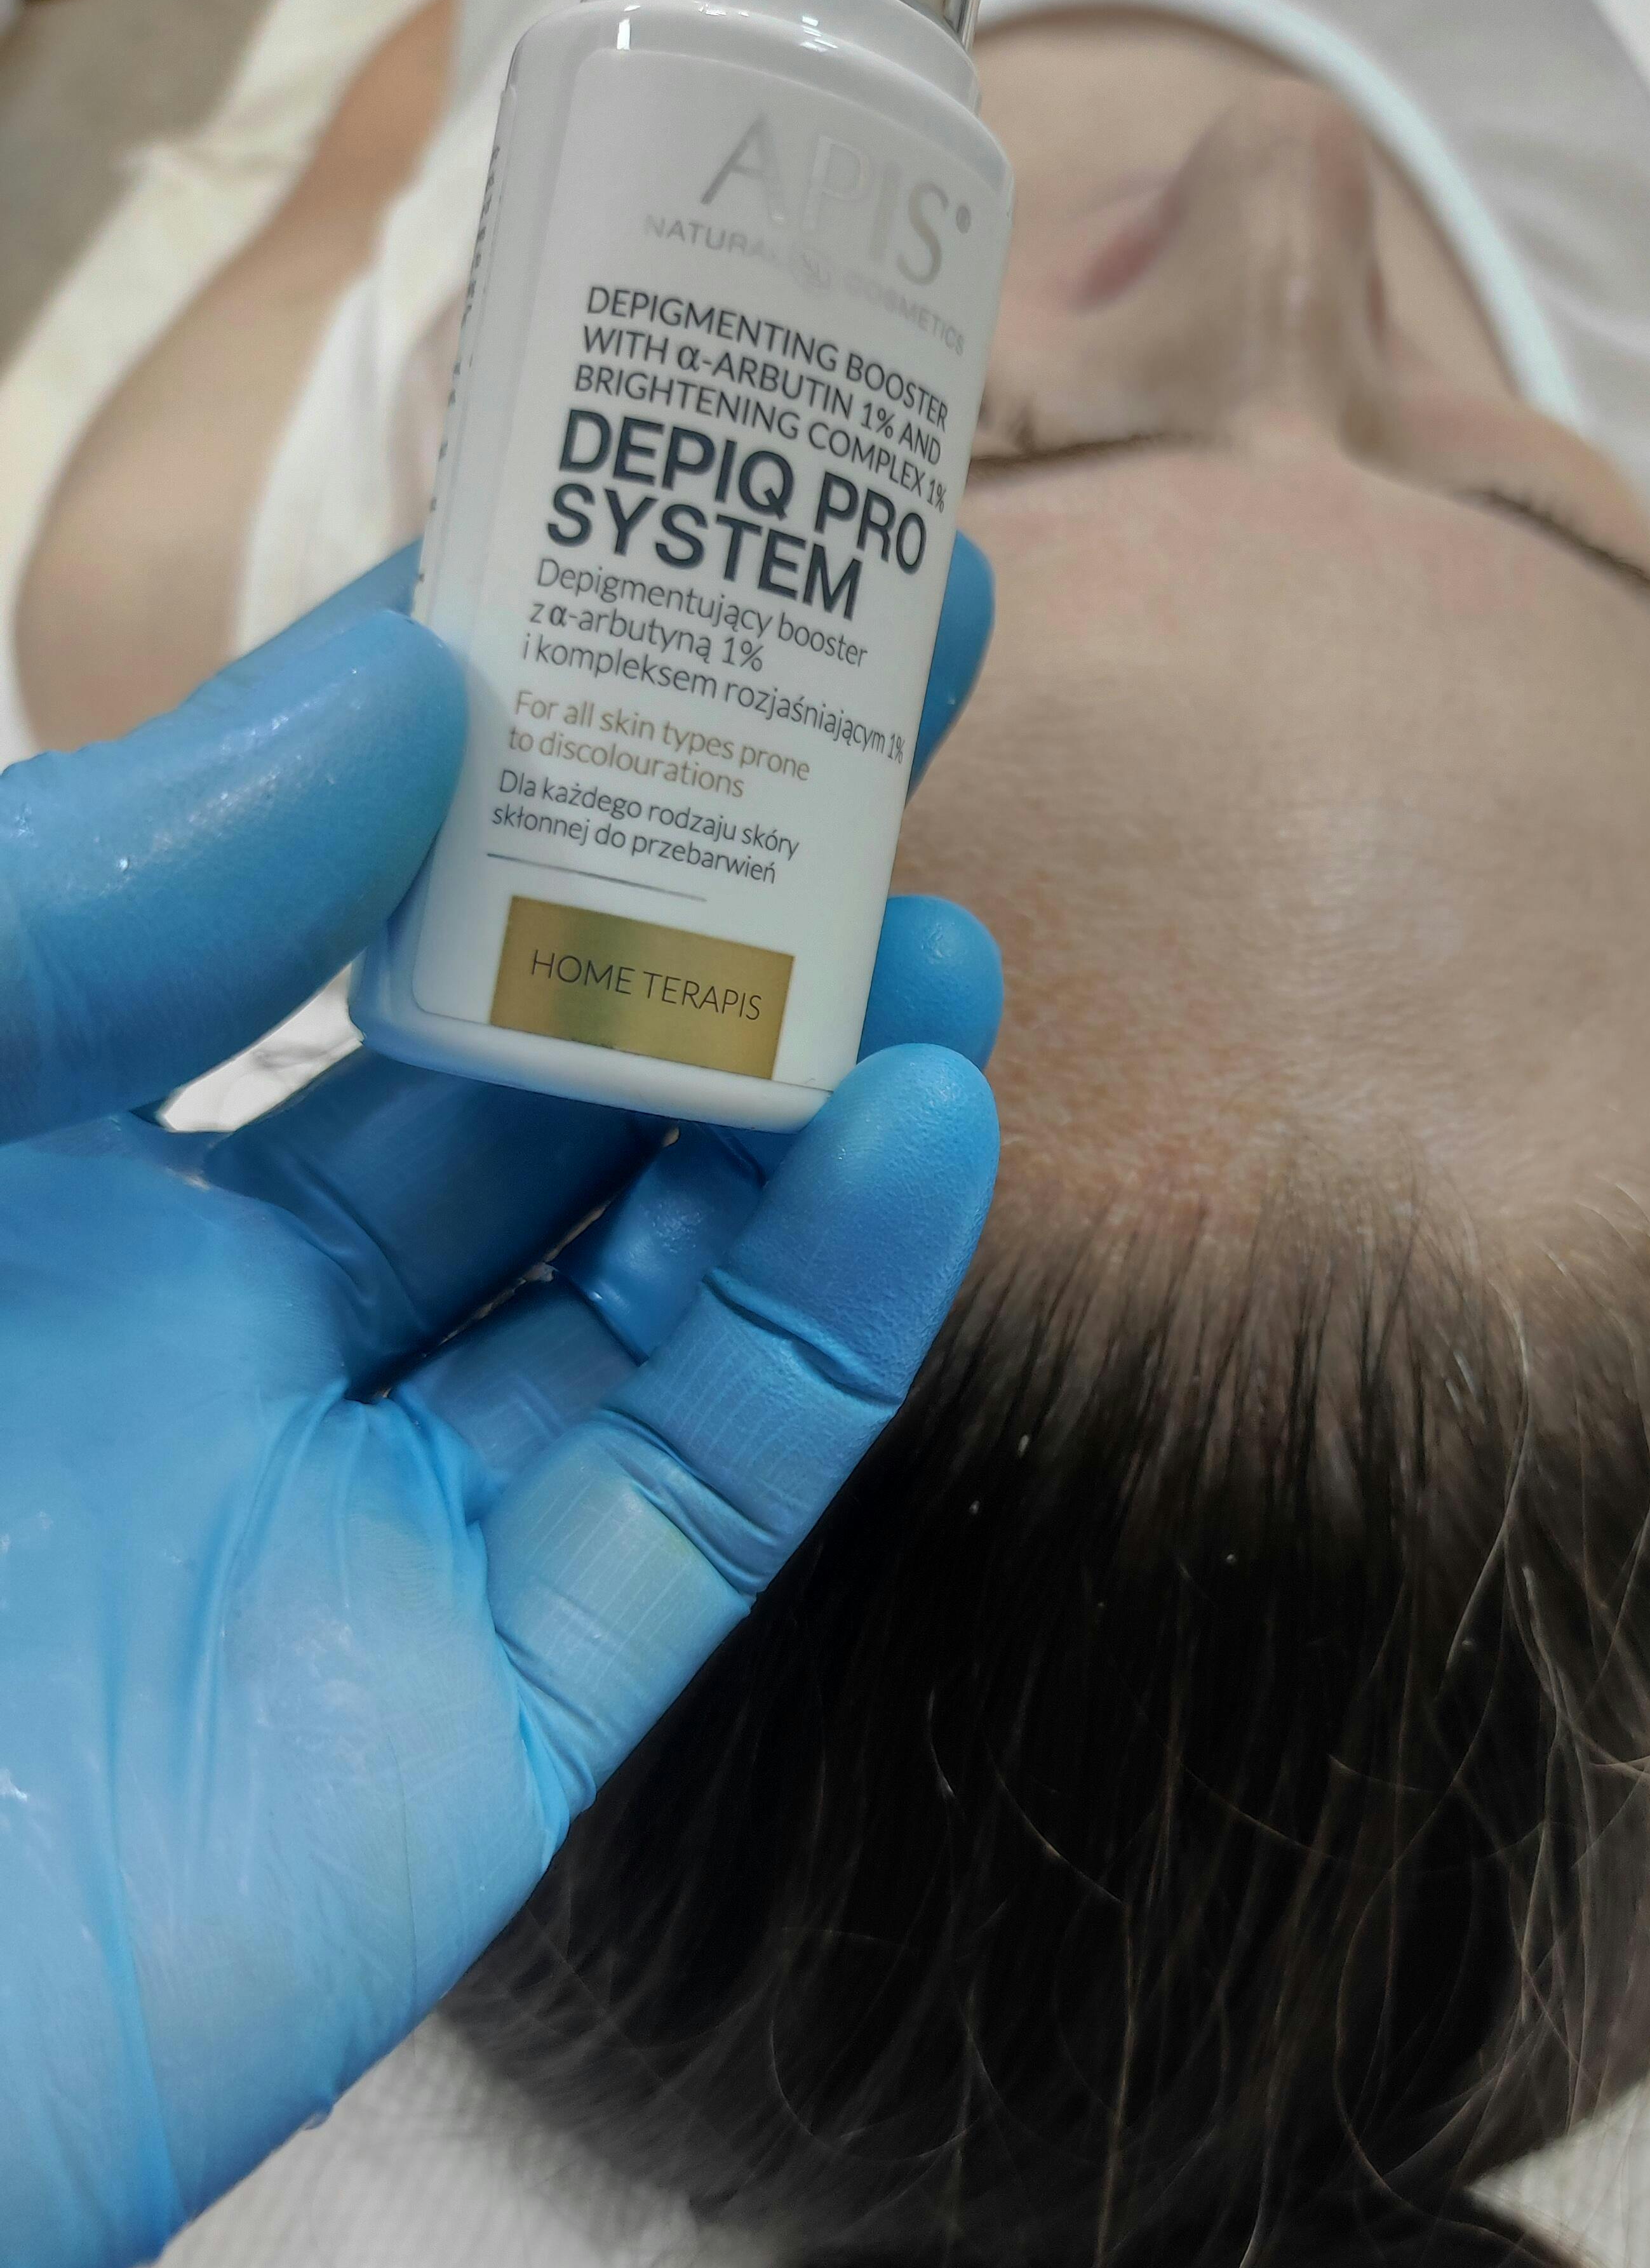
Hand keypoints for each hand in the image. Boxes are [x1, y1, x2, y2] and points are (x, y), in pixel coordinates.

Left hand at [0, 544, 1002, 2267]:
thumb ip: (89, 898)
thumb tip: (410, 703)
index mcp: (50, 1166)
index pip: (333, 893)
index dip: (513, 710)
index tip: (677, 547)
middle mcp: (228, 1327)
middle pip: (538, 1065)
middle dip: (719, 874)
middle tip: (905, 685)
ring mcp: (372, 1528)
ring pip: (656, 1273)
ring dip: (812, 1088)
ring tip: (943, 924)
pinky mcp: (490, 1720)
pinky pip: (698, 1487)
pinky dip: (830, 1310)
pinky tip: (924, 1131)